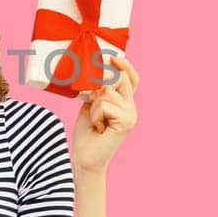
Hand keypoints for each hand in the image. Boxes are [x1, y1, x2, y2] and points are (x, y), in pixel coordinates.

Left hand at [72, 55, 139, 173]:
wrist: (85, 158)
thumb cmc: (87, 133)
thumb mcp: (91, 105)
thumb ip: (98, 90)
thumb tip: (99, 72)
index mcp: (125, 103)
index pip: (131, 78)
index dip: (125, 66)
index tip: (113, 57)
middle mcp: (131, 107)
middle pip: (119, 79)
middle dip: (100, 85)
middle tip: (91, 102)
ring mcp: (131, 115)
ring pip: (107, 92)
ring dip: (94, 106)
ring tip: (96, 122)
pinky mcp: (126, 122)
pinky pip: (105, 105)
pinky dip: (95, 115)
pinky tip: (98, 128)